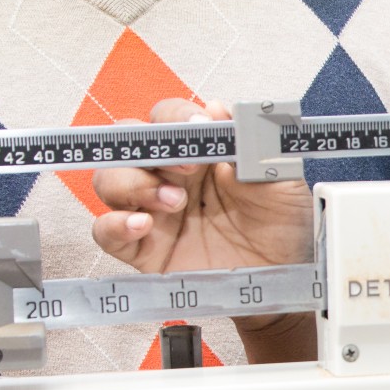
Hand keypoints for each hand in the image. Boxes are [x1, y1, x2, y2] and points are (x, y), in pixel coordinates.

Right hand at [91, 99, 316, 357]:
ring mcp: (153, 212)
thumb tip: (219, 110)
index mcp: (202, 154)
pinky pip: (106, 231)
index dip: (177, 116)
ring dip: (133, 183)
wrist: (283, 280)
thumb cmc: (283, 228)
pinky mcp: (144, 249)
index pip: (169, 118)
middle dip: (149, 149)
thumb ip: (252, 148)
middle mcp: (170, 177)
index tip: (200, 128)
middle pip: (128, 143)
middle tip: (189, 169)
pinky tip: (142, 225)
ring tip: (175, 202)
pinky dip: (114, 224)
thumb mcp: (281, 184)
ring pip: (110, 180)